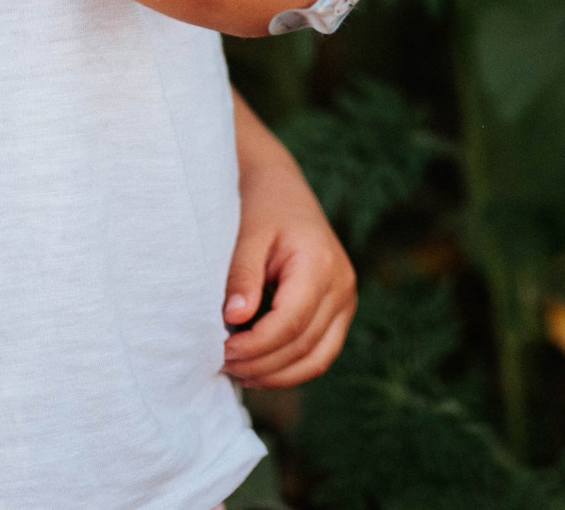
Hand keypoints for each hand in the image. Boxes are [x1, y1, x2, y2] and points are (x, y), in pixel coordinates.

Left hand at [223, 135, 354, 387]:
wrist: (280, 188)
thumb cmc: (259, 208)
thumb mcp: (246, 236)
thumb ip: (242, 276)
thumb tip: (234, 319)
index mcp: (319, 262)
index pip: (290, 323)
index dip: (254, 347)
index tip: (219, 351)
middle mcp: (342, 284)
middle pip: (302, 346)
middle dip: (259, 365)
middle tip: (219, 364)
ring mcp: (345, 300)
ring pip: (315, 360)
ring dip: (274, 375)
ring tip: (236, 371)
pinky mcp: (339, 311)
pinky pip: (319, 354)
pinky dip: (289, 369)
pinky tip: (256, 368)